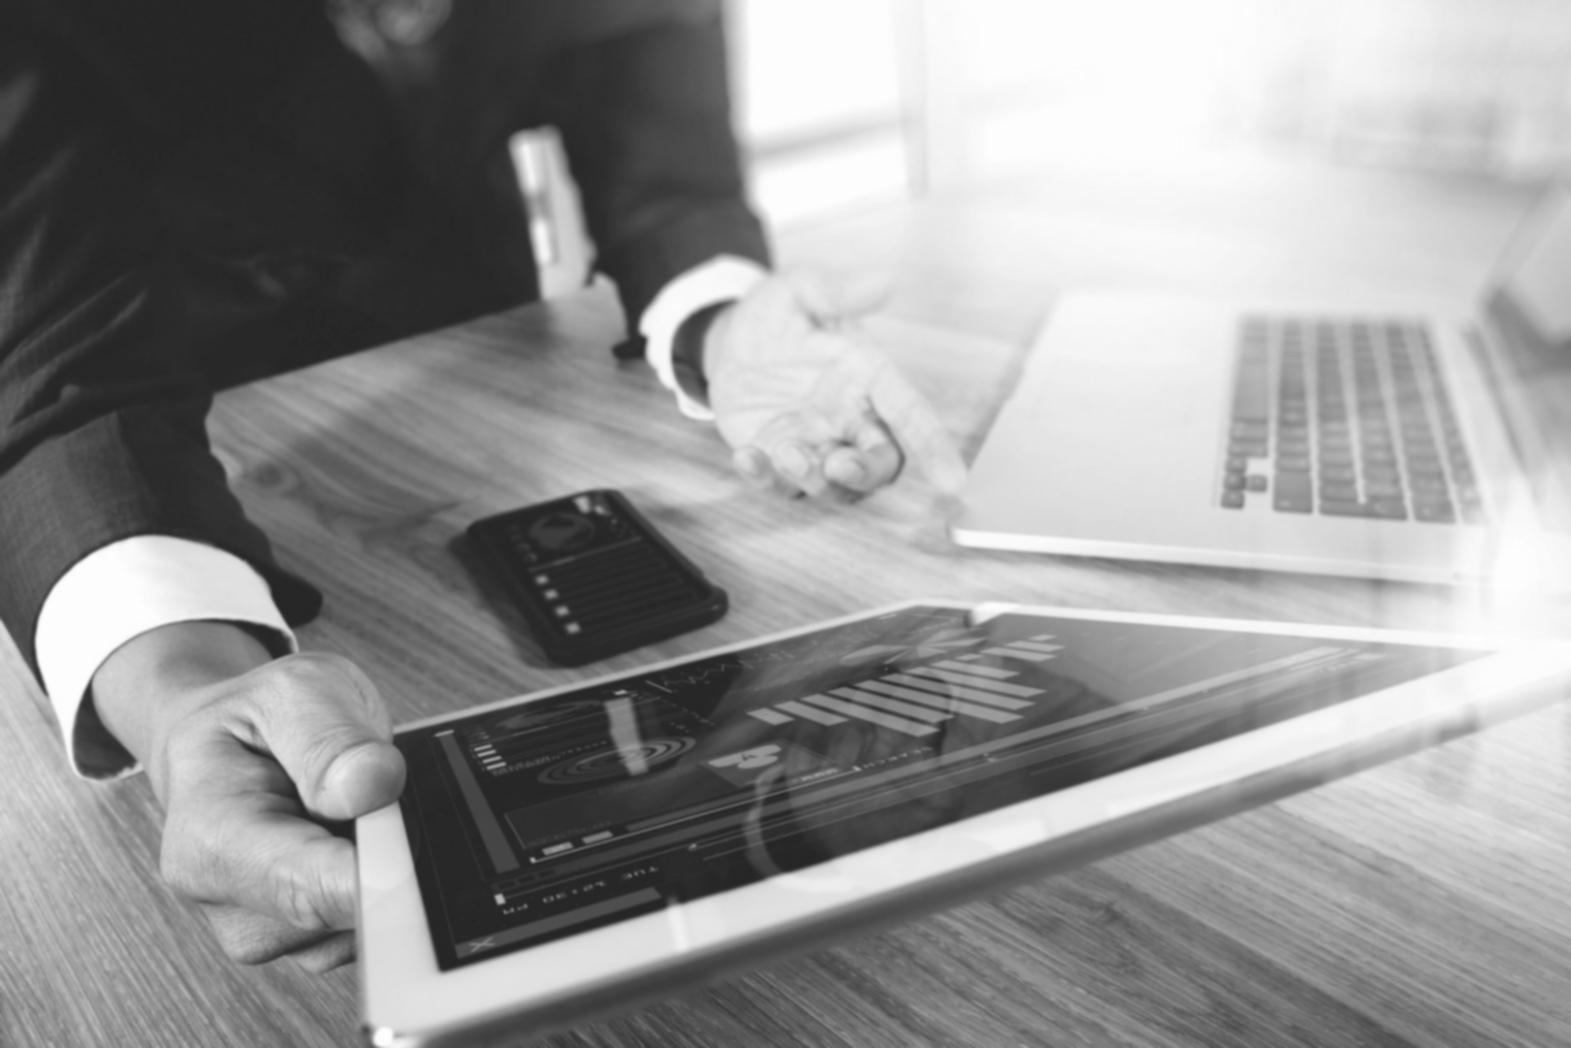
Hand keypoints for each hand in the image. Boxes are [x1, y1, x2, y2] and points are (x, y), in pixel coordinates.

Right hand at [93, 623, 405, 971]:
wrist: (222, 747)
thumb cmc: (252, 719)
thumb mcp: (291, 691)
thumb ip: (331, 738)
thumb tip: (373, 787)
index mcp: (210, 841)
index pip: (309, 891)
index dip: (380, 880)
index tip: (420, 858)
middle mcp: (230, 904)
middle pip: (348, 913)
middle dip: (388, 857)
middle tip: (378, 798)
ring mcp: (268, 932)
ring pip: (368, 923)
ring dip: (384, 867)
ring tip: (352, 812)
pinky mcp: (305, 943)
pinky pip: (374, 924)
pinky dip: (383, 883)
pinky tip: (360, 842)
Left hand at [703, 269, 966, 501]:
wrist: (728, 339)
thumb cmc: (777, 315)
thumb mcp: (801, 289)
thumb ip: (838, 290)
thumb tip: (885, 279)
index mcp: (869, 378)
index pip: (912, 416)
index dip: (935, 448)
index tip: (953, 481)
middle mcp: (848, 418)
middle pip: (879, 465)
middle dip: (866, 474)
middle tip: (840, 466)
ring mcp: (813, 444)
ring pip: (833, 485)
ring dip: (814, 479)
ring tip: (786, 452)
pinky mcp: (775, 458)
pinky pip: (777, 483)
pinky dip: (764, 477)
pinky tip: (745, 457)